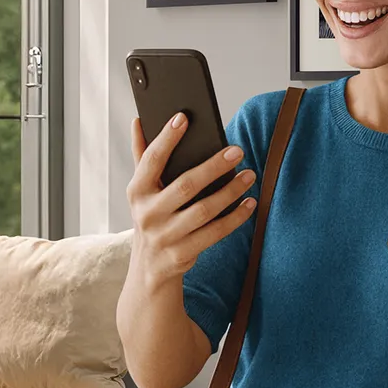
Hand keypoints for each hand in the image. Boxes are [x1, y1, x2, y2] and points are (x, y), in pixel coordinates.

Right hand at [126, 114, 256, 282]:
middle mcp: (147, 214)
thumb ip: (143, 156)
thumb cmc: (152, 217)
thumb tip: (138, 120)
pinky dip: (235, 217)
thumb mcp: (143, 191)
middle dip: (213, 166)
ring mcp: (165, 236)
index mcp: (137, 191)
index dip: (166, 138)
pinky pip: (215, 232)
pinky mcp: (182, 254)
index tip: (183, 117)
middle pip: (185, 185)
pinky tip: (250, 203)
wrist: (149, 269)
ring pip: (204, 210)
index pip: (151, 160)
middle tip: (238, 150)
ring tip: (249, 175)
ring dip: (231, 191)